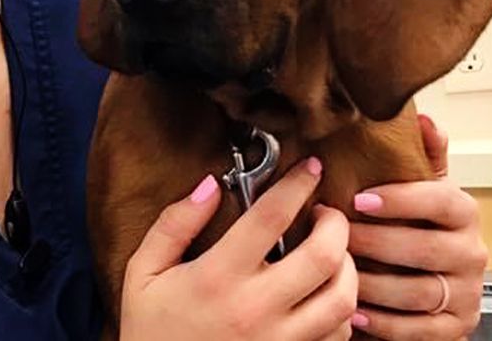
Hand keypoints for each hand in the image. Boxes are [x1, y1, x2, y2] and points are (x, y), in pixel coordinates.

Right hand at [120, 158, 357, 340]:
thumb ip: (174, 224)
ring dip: (347, 268)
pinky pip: (338, 337)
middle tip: (327, 212)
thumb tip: (210, 186)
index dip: (297, 184)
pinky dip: (342, 311)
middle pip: (323, 257)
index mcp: (217, 278)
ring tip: (332, 253)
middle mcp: (255, 310)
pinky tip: (325, 296)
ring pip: (342, 300)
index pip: (270, 217)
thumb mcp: (143, 272)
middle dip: (337, 223)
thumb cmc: (152, 330)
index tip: (309, 168)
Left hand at [348, 115, 486, 339]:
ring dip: (370, 281)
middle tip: (335, 235)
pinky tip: (352, 310)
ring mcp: (464, 293)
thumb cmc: (413, 226)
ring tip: (335, 270)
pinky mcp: (453, 328)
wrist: (423, 281)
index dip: (401, 199)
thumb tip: (424, 119)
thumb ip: (421, 156)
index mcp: (462, 213)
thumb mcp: (417, 187)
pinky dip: (381, 321)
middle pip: (424, 248)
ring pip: (416, 290)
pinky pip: (416, 329)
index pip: (441, 201)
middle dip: (374, 241)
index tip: (359, 199)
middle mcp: (471, 253)